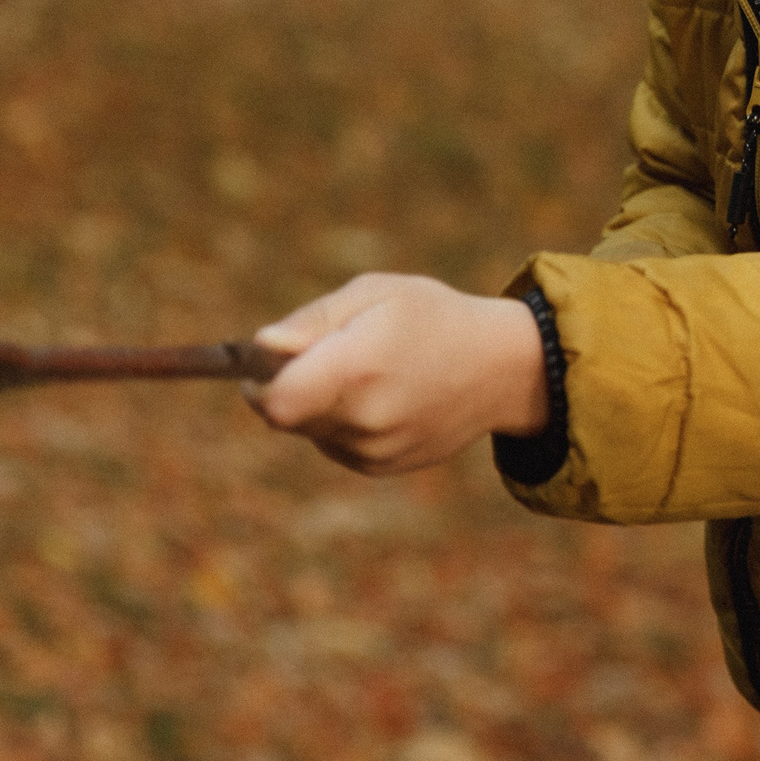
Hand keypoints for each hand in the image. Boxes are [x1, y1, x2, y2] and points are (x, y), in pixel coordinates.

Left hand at [246, 273, 549, 475]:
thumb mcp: (375, 293)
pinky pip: (335, 444)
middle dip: (289, 384)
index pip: (274, 400)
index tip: (268, 360)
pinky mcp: (382, 467)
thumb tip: (261, 346)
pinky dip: (342, 421)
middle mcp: (364, 420)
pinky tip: (384, 395)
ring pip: (309, 429)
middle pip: (284, 415)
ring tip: (369, 372)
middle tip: (330, 353)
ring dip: (317, 402)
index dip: (257, 381)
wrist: (501, 368)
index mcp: (357, 368)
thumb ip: (312, 321)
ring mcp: (374, 450)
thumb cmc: (433, 317)